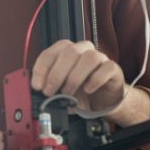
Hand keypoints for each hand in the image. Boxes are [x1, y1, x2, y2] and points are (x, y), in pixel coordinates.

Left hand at [31, 40, 149, 125]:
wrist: (101, 99)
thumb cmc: (79, 91)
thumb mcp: (60, 90)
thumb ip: (49, 88)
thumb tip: (37, 93)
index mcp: (66, 51)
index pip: (51, 52)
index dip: (41, 69)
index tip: (37, 85)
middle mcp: (82, 50)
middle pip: (69, 52)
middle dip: (56, 74)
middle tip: (50, 91)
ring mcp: (99, 57)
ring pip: (88, 58)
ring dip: (74, 77)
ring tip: (67, 92)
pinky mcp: (112, 68)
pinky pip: (106, 68)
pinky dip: (95, 79)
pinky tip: (88, 90)